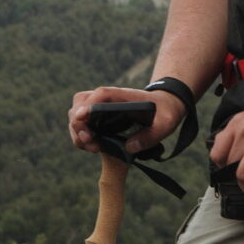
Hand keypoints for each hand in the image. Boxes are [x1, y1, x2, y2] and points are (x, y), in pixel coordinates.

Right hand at [68, 85, 185, 156]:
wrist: (164, 107)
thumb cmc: (165, 112)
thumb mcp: (166, 123)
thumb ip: (151, 136)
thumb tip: (129, 148)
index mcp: (123, 95)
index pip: (102, 95)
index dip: (89, 105)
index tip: (81, 117)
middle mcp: (107, 98)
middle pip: (81, 103)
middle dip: (79, 124)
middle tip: (90, 143)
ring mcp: (100, 106)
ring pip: (76, 113)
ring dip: (77, 131)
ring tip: (92, 148)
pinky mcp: (98, 116)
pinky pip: (80, 122)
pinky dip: (81, 134)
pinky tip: (93, 146)